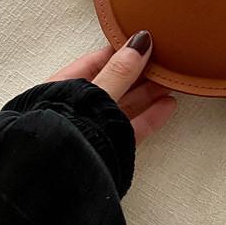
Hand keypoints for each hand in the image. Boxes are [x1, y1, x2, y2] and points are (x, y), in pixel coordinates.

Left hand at [46, 31, 175, 143]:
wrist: (54, 183)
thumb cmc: (62, 133)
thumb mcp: (95, 94)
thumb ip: (119, 71)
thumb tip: (139, 43)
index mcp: (62, 88)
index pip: (95, 61)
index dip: (120, 50)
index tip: (144, 41)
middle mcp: (76, 108)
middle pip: (112, 83)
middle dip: (138, 71)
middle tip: (164, 59)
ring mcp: (92, 129)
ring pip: (124, 105)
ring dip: (148, 92)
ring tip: (171, 80)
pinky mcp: (106, 149)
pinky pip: (131, 128)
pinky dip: (150, 116)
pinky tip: (167, 106)